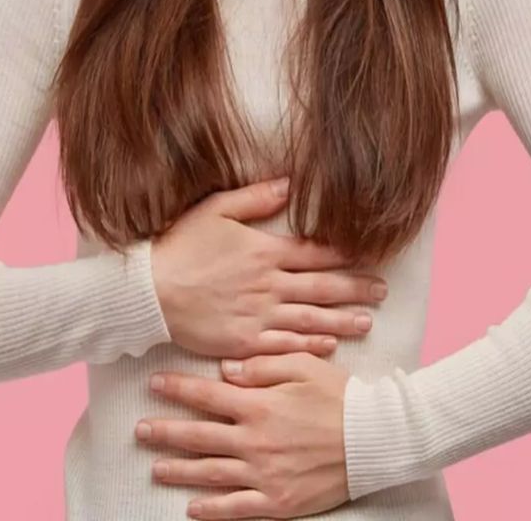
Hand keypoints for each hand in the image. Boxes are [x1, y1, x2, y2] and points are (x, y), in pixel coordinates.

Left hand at [135, 352, 351, 518]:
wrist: (376, 439)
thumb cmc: (342, 397)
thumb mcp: (304, 367)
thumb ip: (262, 365)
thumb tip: (225, 368)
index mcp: (259, 405)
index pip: (207, 396)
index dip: (178, 390)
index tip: (155, 385)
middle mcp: (254, 441)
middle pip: (198, 436)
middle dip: (165, 432)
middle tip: (140, 430)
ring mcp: (264, 474)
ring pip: (210, 473)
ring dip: (178, 470)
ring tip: (154, 468)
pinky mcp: (277, 501)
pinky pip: (236, 508)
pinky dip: (211, 509)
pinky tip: (192, 508)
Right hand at [151, 176, 387, 358]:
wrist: (148, 291)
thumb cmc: (179, 246)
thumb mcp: (215, 209)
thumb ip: (255, 197)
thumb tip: (290, 184)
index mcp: (264, 251)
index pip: (315, 252)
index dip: (345, 253)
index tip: (369, 255)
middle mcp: (268, 284)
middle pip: (322, 287)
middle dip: (356, 289)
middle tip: (382, 292)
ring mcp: (258, 315)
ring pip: (310, 318)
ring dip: (342, 320)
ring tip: (368, 322)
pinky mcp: (244, 341)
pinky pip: (285, 345)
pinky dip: (310, 346)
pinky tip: (330, 346)